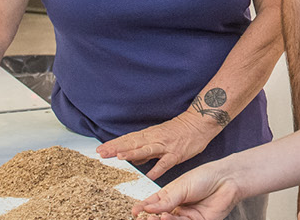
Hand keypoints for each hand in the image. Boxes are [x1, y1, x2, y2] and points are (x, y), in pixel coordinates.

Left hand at [99, 113, 217, 180]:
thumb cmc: (179, 131)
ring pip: (147, 150)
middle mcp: (154, 139)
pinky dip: (158, 168)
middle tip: (101, 153)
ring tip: (119, 157)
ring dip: (133, 153)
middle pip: (132, 144)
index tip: (100, 150)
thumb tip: (133, 159)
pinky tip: (149, 175)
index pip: (128, 140)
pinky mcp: (177, 153)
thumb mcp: (159, 138)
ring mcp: (165, 146)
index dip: (113, 145)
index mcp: (149, 136)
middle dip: (116, 148)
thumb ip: (146, 150)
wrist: (200, 123)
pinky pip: (166, 162)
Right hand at [130, 164, 241, 219]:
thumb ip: (165, 200)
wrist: (226, 180)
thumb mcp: (181, 187)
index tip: (134, 212)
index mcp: (170, 196)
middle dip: (150, 218)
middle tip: (145, 217)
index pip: (152, 205)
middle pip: (159, 217)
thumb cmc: (204, 177)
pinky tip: (168, 217)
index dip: (142, 209)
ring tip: (156, 217)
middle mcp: (177, 208)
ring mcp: (187, 216)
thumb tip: (147, 209)